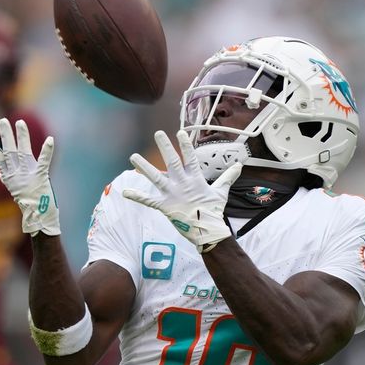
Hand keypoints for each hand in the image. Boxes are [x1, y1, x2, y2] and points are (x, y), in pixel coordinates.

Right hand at [0, 119, 59, 235]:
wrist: (38, 219)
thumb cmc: (29, 205)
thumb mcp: (16, 191)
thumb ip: (9, 179)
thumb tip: (2, 173)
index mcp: (11, 178)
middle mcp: (17, 175)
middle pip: (9, 151)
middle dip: (6, 135)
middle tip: (3, 120)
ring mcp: (28, 175)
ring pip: (23, 151)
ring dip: (21, 136)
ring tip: (20, 122)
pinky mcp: (41, 177)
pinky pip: (44, 161)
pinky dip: (47, 150)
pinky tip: (50, 140)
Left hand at [122, 130, 241, 251]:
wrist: (207, 231)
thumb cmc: (214, 211)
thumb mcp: (221, 192)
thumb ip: (227, 177)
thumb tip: (239, 165)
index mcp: (195, 179)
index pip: (191, 158)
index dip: (186, 145)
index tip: (180, 132)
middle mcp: (182, 184)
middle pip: (173, 162)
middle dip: (165, 147)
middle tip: (158, 134)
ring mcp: (172, 194)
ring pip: (156, 177)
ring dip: (144, 167)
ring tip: (133, 156)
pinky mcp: (164, 206)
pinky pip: (148, 200)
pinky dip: (137, 196)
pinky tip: (125, 191)